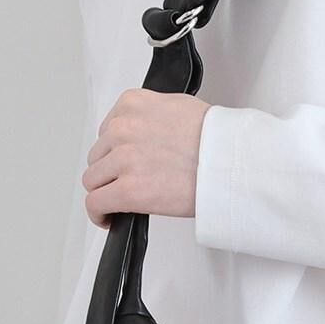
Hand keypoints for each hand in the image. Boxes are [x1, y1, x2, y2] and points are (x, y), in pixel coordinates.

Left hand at [83, 88, 212, 227]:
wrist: (230, 162)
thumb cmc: (216, 138)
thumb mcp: (179, 107)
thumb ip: (151, 115)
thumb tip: (144, 132)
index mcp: (133, 104)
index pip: (107, 129)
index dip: (115, 149)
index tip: (123, 161)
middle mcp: (123, 128)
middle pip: (99, 155)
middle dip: (111, 170)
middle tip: (129, 182)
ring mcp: (123, 159)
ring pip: (94, 180)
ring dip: (106, 191)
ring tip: (121, 200)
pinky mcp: (127, 190)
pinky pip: (95, 204)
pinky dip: (98, 213)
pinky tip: (108, 218)